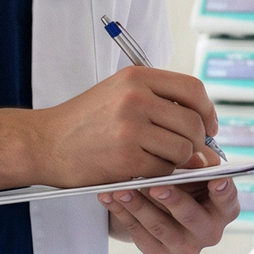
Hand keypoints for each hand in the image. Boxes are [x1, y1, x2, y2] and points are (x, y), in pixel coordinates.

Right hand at [38, 66, 217, 188]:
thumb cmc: (83, 121)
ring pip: (183, 149)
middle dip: (199, 142)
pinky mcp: (126, 159)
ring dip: (181, 161)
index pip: (193, 89)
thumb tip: (203, 123)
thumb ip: (158, 101)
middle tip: (191, 152)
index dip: (208, 110)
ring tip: (163, 162)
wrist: (43, 143)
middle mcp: (135, 98)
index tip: (209, 126)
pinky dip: (162, 176)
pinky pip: (165, 170)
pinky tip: (147, 172)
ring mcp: (131, 129)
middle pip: (193, 122)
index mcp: (137, 78)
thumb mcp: (118, 93)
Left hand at [99, 146, 240, 253]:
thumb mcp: (194, 168)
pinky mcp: (161, 253)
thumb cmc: (183, 182)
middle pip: (191, 217)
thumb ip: (197, 162)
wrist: (160, 203)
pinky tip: (110, 198)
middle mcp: (208, 231)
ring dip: (139, 205)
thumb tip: (196, 159)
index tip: (217, 180)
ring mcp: (185, 246)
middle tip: (156, 186)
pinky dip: (122, 213)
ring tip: (122, 189)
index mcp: (224, 209)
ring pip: (159, 226)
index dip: (223, 191)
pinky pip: (139, 234)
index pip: (227, 200)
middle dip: (173, 199)